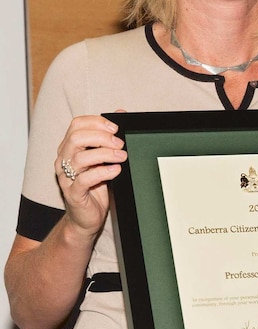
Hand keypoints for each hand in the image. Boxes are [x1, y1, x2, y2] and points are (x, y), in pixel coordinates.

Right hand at [54, 114, 126, 236]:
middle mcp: (64, 160)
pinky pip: (84, 180)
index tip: (115, 128)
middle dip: (102, 137)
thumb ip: (110, 136)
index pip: (76, 125)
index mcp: (69, 148)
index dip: (97, 122)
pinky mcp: (73, 194)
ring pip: (80, 158)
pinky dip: (103, 172)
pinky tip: (116, 170)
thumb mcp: (104, 157)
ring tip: (122, 157)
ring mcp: (66, 178)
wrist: (87, 216)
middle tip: (120, 144)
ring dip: (105, 154)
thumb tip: (121, 112)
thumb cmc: (96, 185)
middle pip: (76, 138)